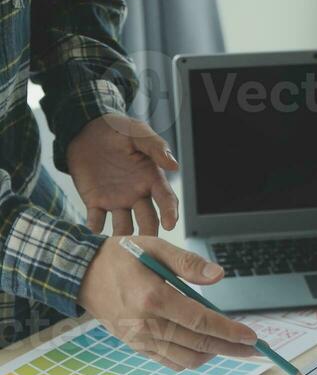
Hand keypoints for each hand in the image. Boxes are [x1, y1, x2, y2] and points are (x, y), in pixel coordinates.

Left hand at [67, 113, 179, 236]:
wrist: (85, 129)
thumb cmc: (116, 129)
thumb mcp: (137, 132)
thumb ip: (155, 147)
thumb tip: (174, 165)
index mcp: (151, 179)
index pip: (165, 199)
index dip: (170, 212)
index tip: (170, 224)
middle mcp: (137, 194)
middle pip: (147, 219)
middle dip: (148, 233)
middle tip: (145, 244)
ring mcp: (117, 201)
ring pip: (124, 225)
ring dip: (122, 236)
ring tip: (119, 246)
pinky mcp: (96, 203)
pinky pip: (96, 220)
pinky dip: (94, 229)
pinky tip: (93, 233)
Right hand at [78, 237, 257, 370]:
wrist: (82, 276)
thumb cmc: (120, 257)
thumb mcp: (154, 247)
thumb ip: (188, 263)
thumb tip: (219, 276)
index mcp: (152, 298)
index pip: (200, 321)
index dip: (229, 331)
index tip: (251, 336)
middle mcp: (146, 324)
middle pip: (198, 345)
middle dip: (231, 349)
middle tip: (253, 349)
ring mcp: (140, 340)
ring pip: (187, 359)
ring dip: (213, 355)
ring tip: (228, 345)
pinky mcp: (136, 347)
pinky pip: (171, 362)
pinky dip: (192, 358)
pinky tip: (204, 347)